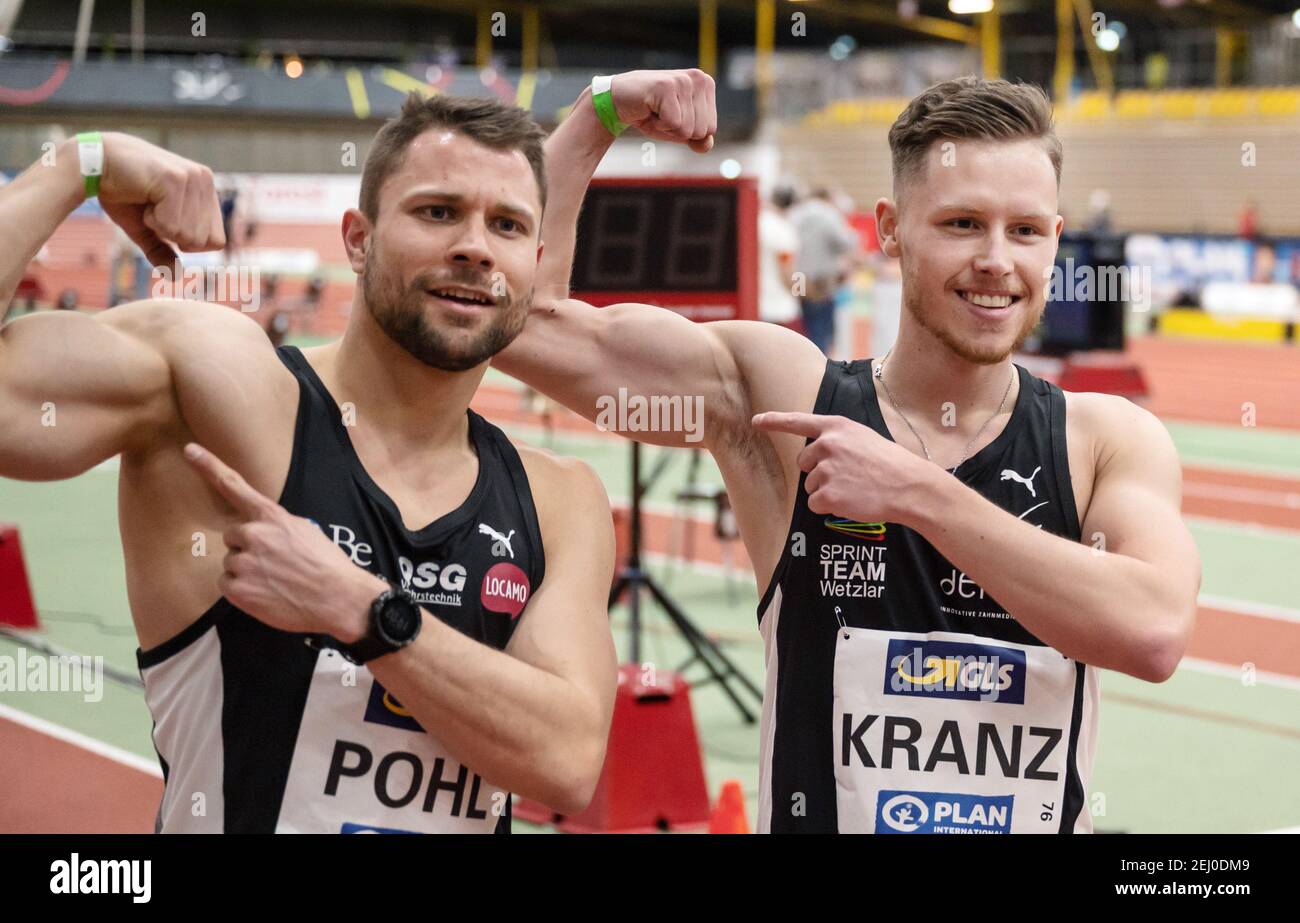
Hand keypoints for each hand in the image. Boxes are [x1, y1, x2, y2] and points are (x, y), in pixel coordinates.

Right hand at [92, 132, 225, 268]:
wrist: (91, 164)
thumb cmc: (121, 193)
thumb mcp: (146, 228)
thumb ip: (163, 251)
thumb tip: (175, 277)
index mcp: (206, 190)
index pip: (216, 241)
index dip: (187, 242)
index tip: (163, 219)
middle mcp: (205, 180)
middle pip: (203, 242)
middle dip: (173, 235)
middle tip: (152, 209)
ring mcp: (192, 177)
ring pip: (189, 235)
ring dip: (160, 225)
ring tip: (147, 200)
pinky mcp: (175, 179)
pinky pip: (172, 225)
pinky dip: (152, 219)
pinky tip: (143, 196)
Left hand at [184, 442, 380, 641]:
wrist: (337, 597)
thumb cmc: (327, 566)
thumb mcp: (307, 531)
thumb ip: (278, 525)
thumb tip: (265, 530)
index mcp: (271, 517)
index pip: (234, 486)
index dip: (209, 466)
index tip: (190, 451)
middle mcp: (254, 535)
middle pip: (233, 537)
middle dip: (246, 548)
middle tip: (273, 563)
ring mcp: (243, 562)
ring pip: (230, 563)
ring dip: (246, 572)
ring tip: (274, 582)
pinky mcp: (237, 589)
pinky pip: (227, 585)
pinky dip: (242, 591)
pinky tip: (265, 594)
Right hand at [609, 69, 716, 152]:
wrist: (617, 101)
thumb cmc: (651, 114)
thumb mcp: (680, 130)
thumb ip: (698, 139)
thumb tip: (706, 145)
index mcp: (706, 85)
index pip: (710, 129)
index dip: (687, 132)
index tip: (671, 116)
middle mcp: (699, 78)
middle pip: (702, 131)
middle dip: (677, 132)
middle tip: (661, 115)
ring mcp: (683, 80)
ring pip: (687, 129)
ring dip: (666, 128)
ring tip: (654, 111)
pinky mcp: (667, 86)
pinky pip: (673, 124)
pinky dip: (657, 126)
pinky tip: (649, 110)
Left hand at [751, 412, 937, 526]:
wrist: (909, 486)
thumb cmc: (890, 464)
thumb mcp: (864, 439)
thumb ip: (838, 441)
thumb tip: (818, 457)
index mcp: (837, 427)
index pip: (798, 421)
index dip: (775, 421)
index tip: (756, 421)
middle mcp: (827, 445)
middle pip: (804, 463)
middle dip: (820, 472)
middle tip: (849, 476)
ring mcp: (826, 470)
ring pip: (810, 486)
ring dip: (827, 491)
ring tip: (855, 488)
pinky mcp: (826, 494)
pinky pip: (815, 504)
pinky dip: (829, 507)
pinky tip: (851, 501)